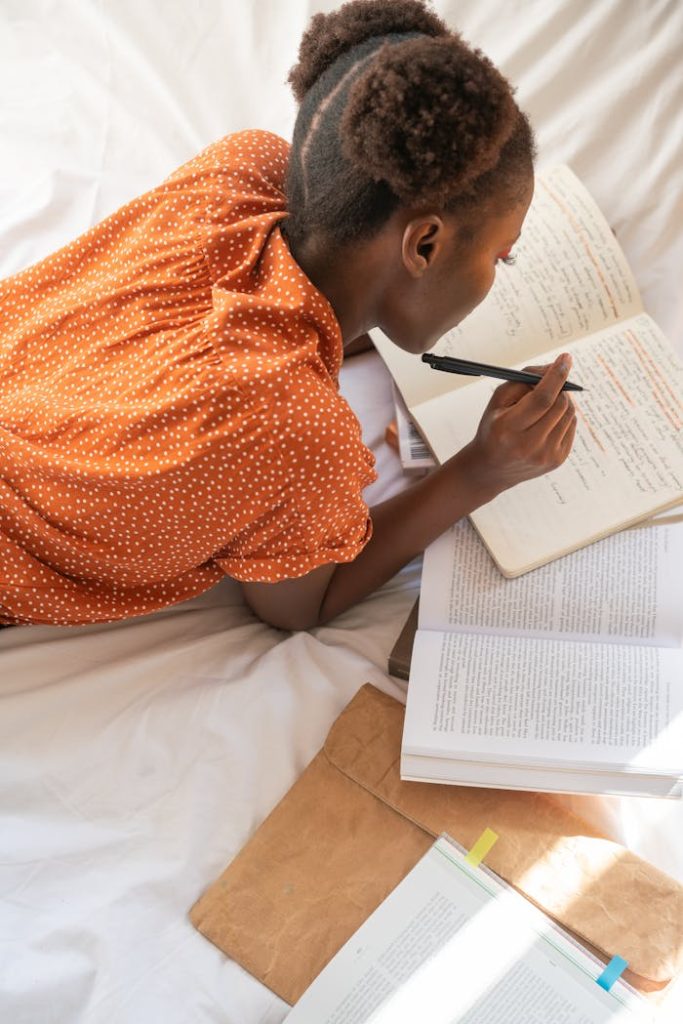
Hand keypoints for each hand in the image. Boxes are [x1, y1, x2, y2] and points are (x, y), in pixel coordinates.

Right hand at [463, 353, 577, 494]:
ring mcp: (546, 455)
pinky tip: (548, 420)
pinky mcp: (558, 460)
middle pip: (559, 404)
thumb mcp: (498, 401)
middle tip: (550, 383)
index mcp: (508, 429)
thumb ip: (523, 380)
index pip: (542, 399)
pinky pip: (572, 425)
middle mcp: (529, 445)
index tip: (565, 359)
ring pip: (569, 413)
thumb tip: (554, 368)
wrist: (491, 469)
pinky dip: (564, 415)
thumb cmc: (494, 428)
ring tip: (545, 404)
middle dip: (558, 387)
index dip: (556, 376)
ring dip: (562, 400)